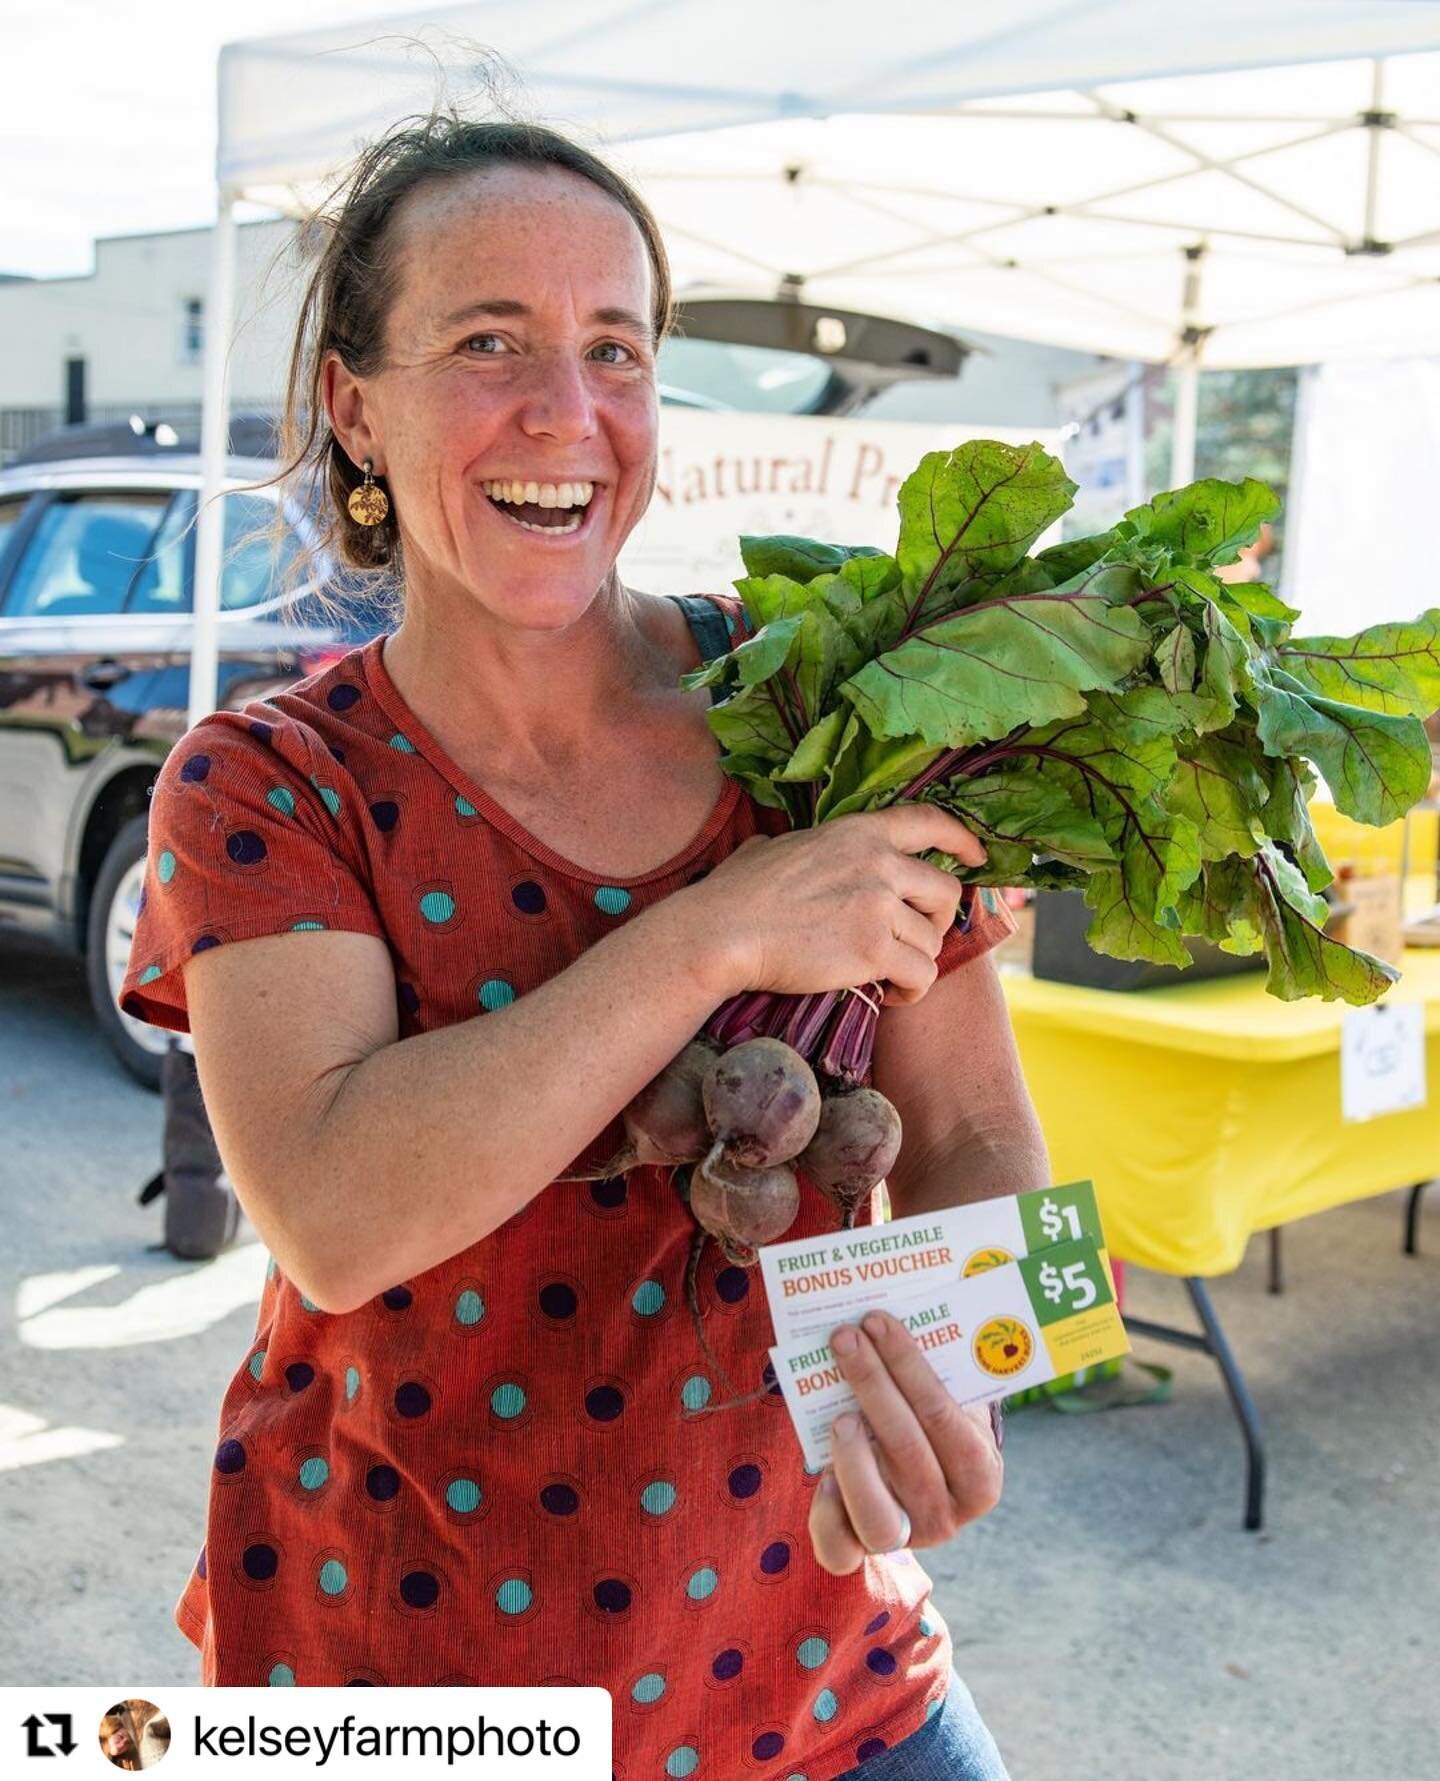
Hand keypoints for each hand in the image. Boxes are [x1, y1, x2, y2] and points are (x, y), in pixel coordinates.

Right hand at [686, 806, 986, 1005]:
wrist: (723, 932)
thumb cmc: (736, 893)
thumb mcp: (774, 847)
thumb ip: (801, 847)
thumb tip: (773, 849)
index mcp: (859, 832)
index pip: (930, 822)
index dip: (963, 840)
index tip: (978, 858)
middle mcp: (879, 863)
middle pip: (946, 891)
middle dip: (938, 922)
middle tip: (914, 941)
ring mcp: (879, 905)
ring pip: (932, 940)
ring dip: (917, 962)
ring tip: (892, 977)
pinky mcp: (874, 949)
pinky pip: (921, 973)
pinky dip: (912, 989)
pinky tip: (891, 994)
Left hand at [808, 1309, 1002, 1574]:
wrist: (924, 1482)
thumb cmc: (931, 1421)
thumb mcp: (949, 1399)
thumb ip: (937, 1365)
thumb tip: (899, 1295)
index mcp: (980, 1474)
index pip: (945, 1418)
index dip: (908, 1365)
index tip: (878, 1320)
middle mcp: (947, 1514)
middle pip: (908, 1450)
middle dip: (872, 1383)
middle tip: (845, 1336)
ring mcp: (907, 1537)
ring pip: (878, 1511)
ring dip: (852, 1454)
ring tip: (837, 1411)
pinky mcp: (863, 1549)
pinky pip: (840, 1547)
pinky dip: (826, 1511)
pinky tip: (820, 1472)